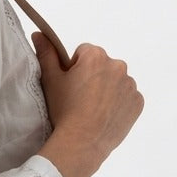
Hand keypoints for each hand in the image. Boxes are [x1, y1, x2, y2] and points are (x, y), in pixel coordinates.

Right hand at [32, 32, 143, 176]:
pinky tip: (105, 116)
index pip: (84, 53)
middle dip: (93, 77)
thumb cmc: (64, 110)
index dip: (74, 69)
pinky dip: (118, 104)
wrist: (82, 142)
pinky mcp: (137, 102)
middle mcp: (118, 65)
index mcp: (96, 56)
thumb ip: (46, 54)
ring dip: (106, 90)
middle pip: (102, 66)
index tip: (70, 86)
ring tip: (92, 110)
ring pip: (115, 82)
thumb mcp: (50, 80)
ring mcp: (130, 84)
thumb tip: (39, 33)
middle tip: (79, 100)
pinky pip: (127, 98)